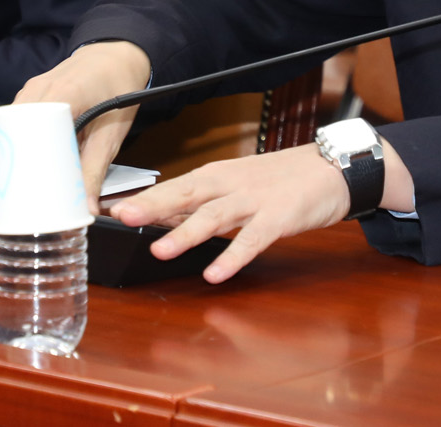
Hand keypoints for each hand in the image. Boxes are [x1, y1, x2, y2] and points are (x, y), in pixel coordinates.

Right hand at [0, 40, 151, 207]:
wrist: (118, 53)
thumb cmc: (119, 87)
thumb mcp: (112, 133)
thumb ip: (94, 171)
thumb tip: (86, 211)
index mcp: (59, 96)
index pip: (20, 125)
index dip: (0, 147)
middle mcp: (35, 93)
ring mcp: (28, 94)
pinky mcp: (29, 99)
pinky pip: (4, 123)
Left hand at [109, 146, 358, 283]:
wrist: (333, 168)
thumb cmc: (281, 179)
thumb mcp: (237, 185)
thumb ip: (202, 202)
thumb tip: (161, 214)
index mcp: (217, 176)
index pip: (173, 187)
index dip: (142, 198)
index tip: (108, 208)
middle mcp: (230, 184)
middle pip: (186, 194)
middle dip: (152, 206)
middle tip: (121, 218)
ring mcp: (255, 200)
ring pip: (214, 216)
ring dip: (185, 233)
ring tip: (158, 251)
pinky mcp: (279, 217)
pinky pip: (253, 239)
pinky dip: (233, 255)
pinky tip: (215, 273)